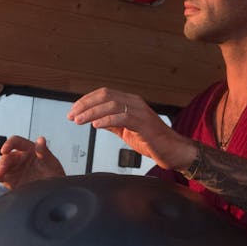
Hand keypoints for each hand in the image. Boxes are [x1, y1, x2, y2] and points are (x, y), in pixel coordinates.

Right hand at [0, 136, 64, 189]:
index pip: (16, 142)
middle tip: (0, 172)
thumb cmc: (55, 176)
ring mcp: (13, 169)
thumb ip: (44, 152)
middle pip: (6, 157)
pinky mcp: (9, 180)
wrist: (53, 193)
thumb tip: (41, 139)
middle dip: (2, 163)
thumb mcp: (52, 163)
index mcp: (29, 149)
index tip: (4, 151)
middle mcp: (20, 157)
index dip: (9, 144)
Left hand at [68, 87, 195, 170]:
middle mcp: (136, 103)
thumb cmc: (153, 141)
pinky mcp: (144, 124)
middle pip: (105, 96)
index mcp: (131, 102)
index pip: (104, 93)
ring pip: (111, 104)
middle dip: (85, 105)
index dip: (86, 100)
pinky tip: (95, 125)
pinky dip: (106, 120)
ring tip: (79, 120)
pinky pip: (122, 117)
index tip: (73, 110)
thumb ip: (113, 123)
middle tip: (72, 115)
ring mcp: (141, 112)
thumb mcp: (127, 131)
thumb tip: (95, 120)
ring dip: (91, 112)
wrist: (174, 152)